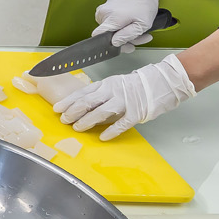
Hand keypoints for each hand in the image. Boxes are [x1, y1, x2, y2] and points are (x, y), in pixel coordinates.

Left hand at [53, 54, 193, 140]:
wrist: (162, 81)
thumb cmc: (137, 85)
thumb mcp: (115, 84)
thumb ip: (101, 94)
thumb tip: (84, 107)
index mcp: (106, 84)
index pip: (83, 92)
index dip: (69, 101)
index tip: (57, 108)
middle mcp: (113, 91)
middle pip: (88, 102)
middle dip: (73, 112)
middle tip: (64, 120)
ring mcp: (125, 102)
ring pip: (101, 112)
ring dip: (87, 121)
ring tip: (78, 128)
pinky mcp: (136, 112)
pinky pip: (121, 123)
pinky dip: (111, 130)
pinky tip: (103, 137)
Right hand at [95, 0, 160, 47]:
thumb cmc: (143, 2)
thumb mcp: (142, 24)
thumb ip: (127, 36)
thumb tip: (116, 43)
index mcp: (111, 20)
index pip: (98, 38)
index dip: (112, 45)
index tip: (125, 45)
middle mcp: (103, 15)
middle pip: (108, 35)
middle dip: (125, 39)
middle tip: (139, 36)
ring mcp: (103, 11)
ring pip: (110, 29)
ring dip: (124, 32)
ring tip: (136, 27)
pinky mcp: (104, 9)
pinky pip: (110, 22)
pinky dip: (121, 25)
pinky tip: (130, 21)